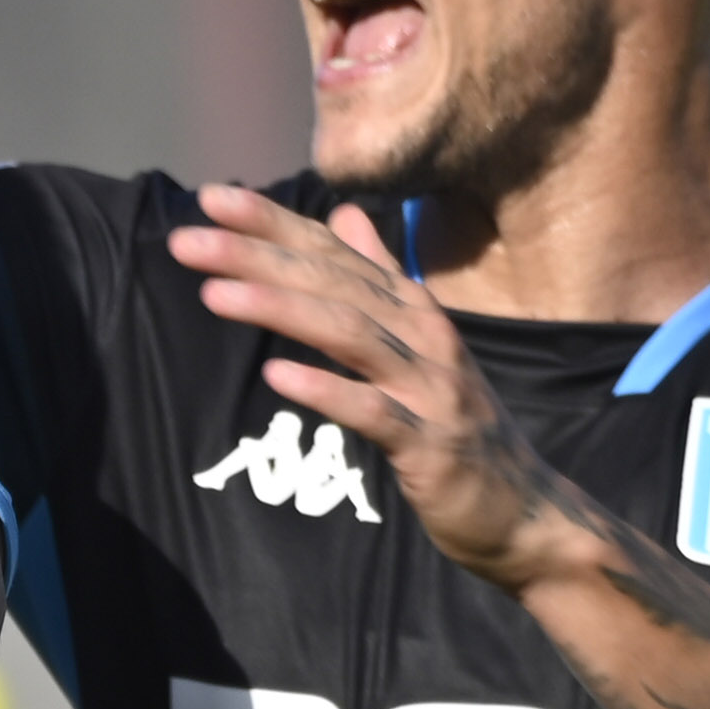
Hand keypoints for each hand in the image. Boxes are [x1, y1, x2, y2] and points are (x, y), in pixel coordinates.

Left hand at [164, 188, 596, 589]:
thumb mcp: (416, 342)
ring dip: (280, 310)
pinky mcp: (430, 444)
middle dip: (259, 256)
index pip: (333, 252)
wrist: (523, 510)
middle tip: (186, 240)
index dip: (274, 223)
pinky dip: (326, 390)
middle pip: (333, 283)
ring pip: (350, 334)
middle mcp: (422, 335)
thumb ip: (380, 277)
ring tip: (213, 294)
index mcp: (410, 309)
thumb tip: (344, 214)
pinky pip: (373, 411)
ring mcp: (430, 388)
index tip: (212, 197)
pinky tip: (276, 374)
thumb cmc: (452, 424)